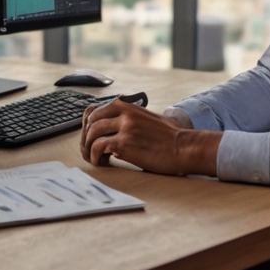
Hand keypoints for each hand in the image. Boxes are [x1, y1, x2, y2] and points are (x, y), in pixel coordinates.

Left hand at [80, 98, 221, 175]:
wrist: (184, 147)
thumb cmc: (170, 137)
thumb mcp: (148, 119)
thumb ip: (130, 120)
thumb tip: (115, 132)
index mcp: (128, 106)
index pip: (95, 109)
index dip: (89, 125)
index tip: (91, 136)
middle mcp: (124, 113)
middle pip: (90, 121)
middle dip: (86, 137)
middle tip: (91, 150)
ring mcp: (124, 127)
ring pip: (92, 134)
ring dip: (89, 148)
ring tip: (96, 158)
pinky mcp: (124, 143)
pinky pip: (98, 147)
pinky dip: (95, 156)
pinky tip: (102, 162)